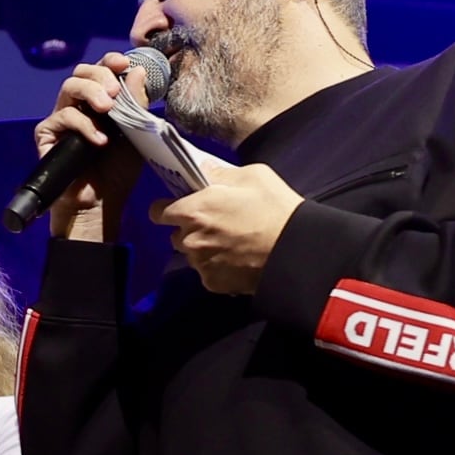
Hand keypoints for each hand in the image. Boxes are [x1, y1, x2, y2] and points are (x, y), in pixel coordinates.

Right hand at [35, 54, 145, 241]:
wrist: (100, 204)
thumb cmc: (117, 172)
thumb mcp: (136, 134)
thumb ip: (137, 103)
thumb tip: (138, 71)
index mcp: (101, 102)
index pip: (101, 70)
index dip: (110, 61)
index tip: (124, 63)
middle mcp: (79, 106)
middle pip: (82, 71)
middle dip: (100, 74)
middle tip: (115, 91)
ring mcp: (61, 118)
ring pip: (69, 86)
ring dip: (91, 91)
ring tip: (107, 108)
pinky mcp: (47, 134)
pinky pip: (63, 116)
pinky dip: (83, 125)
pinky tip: (99, 140)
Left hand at [152, 162, 302, 289]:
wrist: (296, 251)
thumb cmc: (275, 208)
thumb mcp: (251, 176)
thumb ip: (218, 174)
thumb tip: (201, 171)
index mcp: (193, 211)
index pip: (158, 212)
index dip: (168, 209)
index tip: (180, 207)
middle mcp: (189, 240)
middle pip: (176, 236)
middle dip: (190, 230)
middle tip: (216, 225)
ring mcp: (200, 265)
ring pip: (192, 255)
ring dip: (203, 249)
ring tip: (230, 243)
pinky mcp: (213, 284)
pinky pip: (207, 273)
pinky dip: (217, 268)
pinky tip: (237, 259)